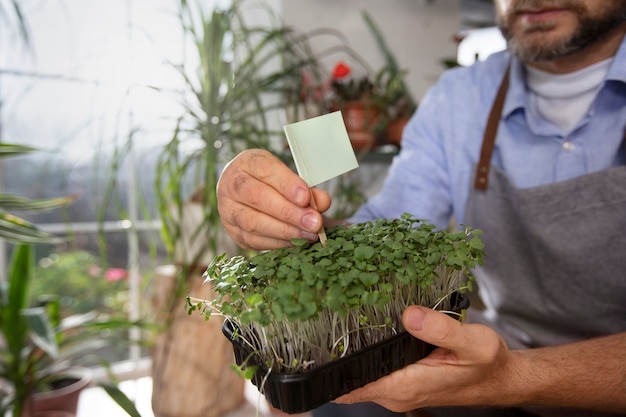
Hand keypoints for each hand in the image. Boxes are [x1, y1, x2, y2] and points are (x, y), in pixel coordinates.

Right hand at [217, 149, 330, 249]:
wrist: (244, 193)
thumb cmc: (270, 182)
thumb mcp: (287, 177)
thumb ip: (306, 189)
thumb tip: (322, 202)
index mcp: (247, 162)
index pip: (265, 170)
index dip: (286, 184)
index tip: (306, 198)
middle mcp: (231, 183)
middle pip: (258, 197)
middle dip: (289, 212)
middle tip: (314, 222)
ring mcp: (227, 209)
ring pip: (253, 222)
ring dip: (285, 231)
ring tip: (308, 234)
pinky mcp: (232, 231)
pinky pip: (253, 240)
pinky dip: (277, 243)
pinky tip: (295, 242)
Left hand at [334, 305, 516, 411]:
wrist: (501, 379)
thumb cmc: (488, 364)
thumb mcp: (472, 342)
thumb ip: (440, 328)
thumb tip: (408, 314)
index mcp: (404, 386)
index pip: (350, 386)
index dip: (328, 368)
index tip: (311, 343)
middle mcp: (396, 393)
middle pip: (348, 380)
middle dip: (331, 356)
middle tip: (319, 318)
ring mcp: (398, 390)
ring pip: (359, 376)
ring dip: (346, 355)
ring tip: (335, 320)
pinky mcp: (403, 382)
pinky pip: (373, 372)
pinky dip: (363, 357)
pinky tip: (361, 333)